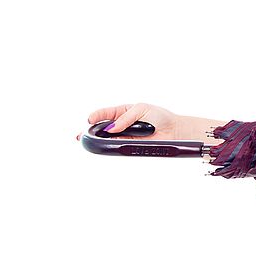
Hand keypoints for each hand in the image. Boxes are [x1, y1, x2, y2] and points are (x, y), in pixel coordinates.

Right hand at [75, 102, 195, 141]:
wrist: (173, 130)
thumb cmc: (160, 117)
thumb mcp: (142, 109)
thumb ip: (126, 118)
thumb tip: (113, 128)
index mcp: (124, 111)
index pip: (107, 113)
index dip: (97, 115)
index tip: (90, 119)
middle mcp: (122, 124)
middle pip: (103, 127)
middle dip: (91, 131)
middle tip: (82, 134)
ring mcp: (125, 135)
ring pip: (108, 138)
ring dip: (98, 140)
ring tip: (90, 140)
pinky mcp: (130, 146)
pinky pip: (118, 146)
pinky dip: (111, 146)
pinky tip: (106, 145)